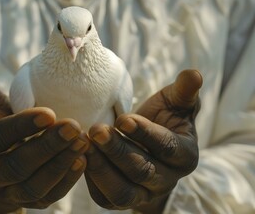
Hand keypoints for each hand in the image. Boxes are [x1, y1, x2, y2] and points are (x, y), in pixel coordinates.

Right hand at [0, 75, 88, 212]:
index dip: (21, 127)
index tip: (49, 113)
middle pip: (16, 167)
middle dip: (47, 147)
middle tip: (73, 127)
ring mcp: (7, 192)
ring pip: (33, 186)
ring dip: (60, 164)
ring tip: (81, 142)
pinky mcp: (28, 201)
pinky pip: (48, 197)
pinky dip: (67, 180)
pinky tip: (82, 159)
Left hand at [85, 70, 201, 212]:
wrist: (145, 142)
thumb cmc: (161, 118)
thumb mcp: (174, 103)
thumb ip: (183, 91)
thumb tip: (194, 74)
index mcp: (184, 155)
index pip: (166, 147)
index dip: (144, 134)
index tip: (123, 119)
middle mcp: (166, 180)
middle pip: (142, 171)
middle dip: (117, 150)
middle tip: (96, 130)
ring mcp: (143, 194)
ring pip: (123, 191)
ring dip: (101, 168)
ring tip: (84, 144)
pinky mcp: (120, 199)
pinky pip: (105, 197)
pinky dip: (91, 180)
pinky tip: (79, 157)